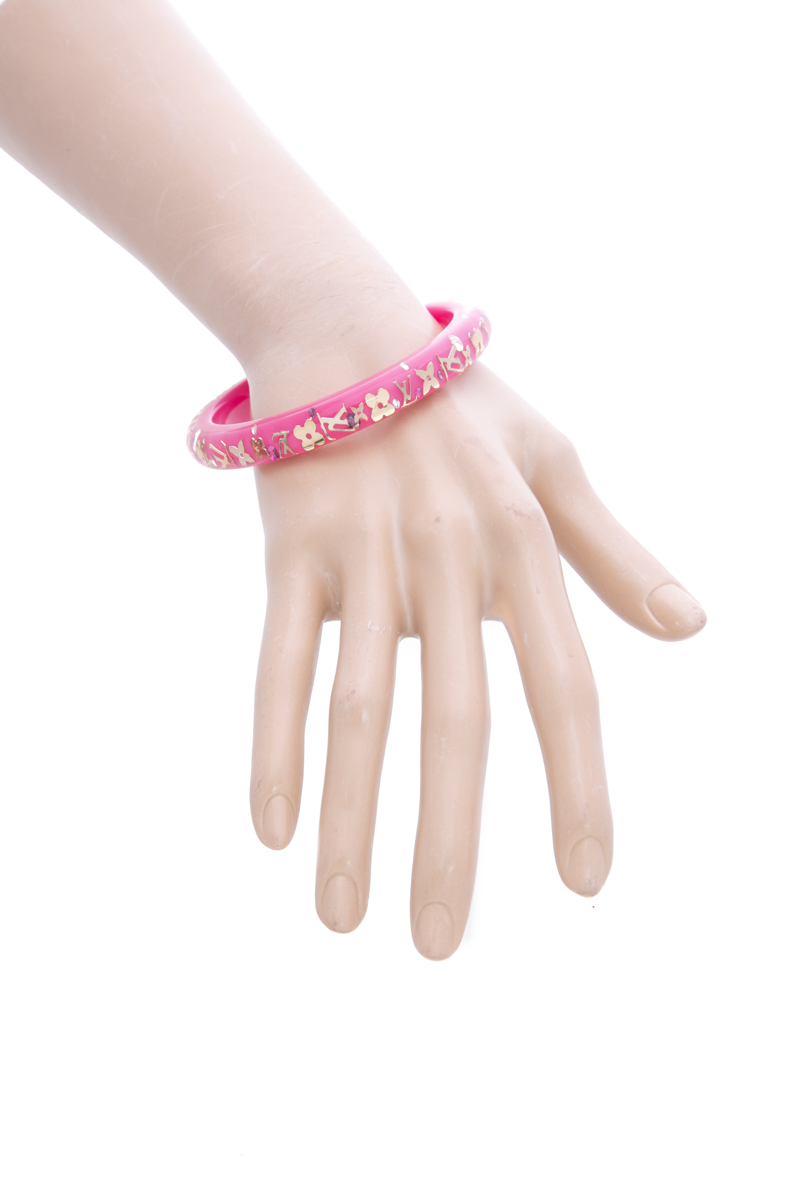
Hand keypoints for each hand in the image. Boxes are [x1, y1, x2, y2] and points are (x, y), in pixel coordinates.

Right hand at [249, 362, 705, 959]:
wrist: (347, 335)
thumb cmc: (465, 414)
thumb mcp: (557, 467)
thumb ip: (616, 555)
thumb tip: (693, 632)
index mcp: (522, 545)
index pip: (564, 687)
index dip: (576, 786)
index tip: (584, 881)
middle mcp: (447, 558)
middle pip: (454, 720)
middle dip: (450, 840)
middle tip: (440, 947)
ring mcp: (363, 556)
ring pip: (356, 705)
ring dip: (351, 818)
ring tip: (345, 917)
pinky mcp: (290, 554)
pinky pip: (277, 661)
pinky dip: (272, 744)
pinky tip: (272, 827)